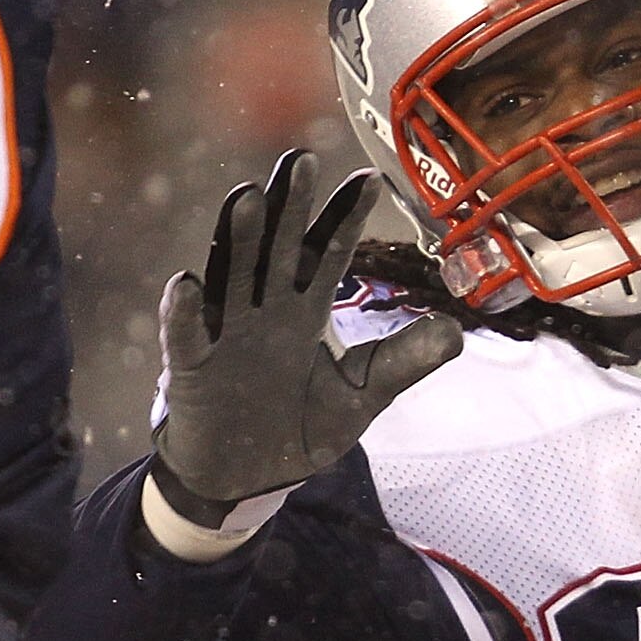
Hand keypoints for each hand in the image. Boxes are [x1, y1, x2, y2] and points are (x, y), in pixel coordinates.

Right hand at [153, 149, 461, 517]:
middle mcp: (265, 310)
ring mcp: (227, 335)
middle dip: (289, 206)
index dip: (345, 218)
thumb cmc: (300, 428)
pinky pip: (187, 337)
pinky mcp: (193, 370)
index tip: (369, 178)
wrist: (248, 481)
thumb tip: (456, 332)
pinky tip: (186, 282)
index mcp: (304, 310)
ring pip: (231, 277)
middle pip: (277, 248)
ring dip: (236, 239)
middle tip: (301, 160)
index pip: (328, 253)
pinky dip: (184, 313)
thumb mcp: (362, 396)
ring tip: (246, 196)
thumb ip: (402, 362)